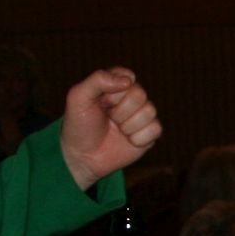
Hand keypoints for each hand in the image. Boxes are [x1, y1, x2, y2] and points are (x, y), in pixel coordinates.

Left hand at [60, 68, 161, 189]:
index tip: (101, 102)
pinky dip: (139, 138)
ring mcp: (142, 116)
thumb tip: (129, 80)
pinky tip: (128, 141)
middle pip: (140, 95)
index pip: (128, 77)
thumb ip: (98, 79)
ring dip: (128, 126)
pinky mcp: (149, 134)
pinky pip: (156, 129)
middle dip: (120, 111)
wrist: (83, 158)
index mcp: (115, 85)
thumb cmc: (79, 126)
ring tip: (117, 130)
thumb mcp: (78, 98)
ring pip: (150, 111)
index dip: (114, 93)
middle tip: (108, 119)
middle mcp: (131, 98)